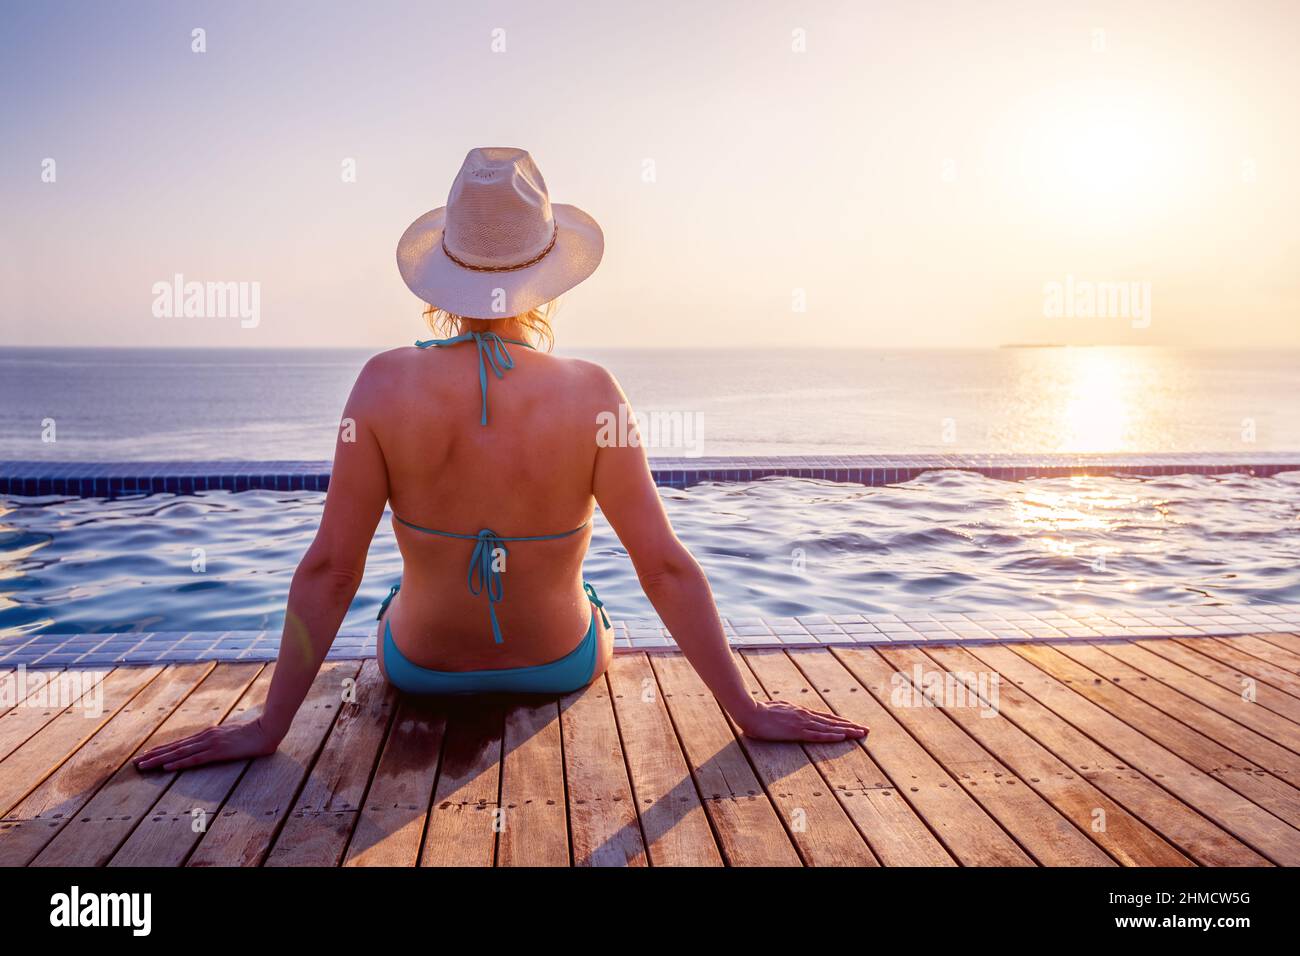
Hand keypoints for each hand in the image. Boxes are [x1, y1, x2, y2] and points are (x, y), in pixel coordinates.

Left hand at [134, 719, 280, 771]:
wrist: (268, 728)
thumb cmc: (253, 733)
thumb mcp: (233, 736)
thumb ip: (220, 740)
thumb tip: (211, 746)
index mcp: (208, 734)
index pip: (180, 744)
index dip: (162, 750)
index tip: (146, 755)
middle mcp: (205, 737)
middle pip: (175, 748)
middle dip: (154, 756)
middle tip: (135, 763)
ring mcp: (211, 743)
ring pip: (180, 753)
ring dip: (160, 760)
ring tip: (144, 766)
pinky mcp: (219, 751)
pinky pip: (195, 759)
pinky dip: (179, 763)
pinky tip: (167, 768)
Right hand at [737, 700, 867, 741]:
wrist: (749, 711)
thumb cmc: (759, 712)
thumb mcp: (777, 710)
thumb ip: (786, 712)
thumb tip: (790, 713)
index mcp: (801, 712)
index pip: (826, 718)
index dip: (840, 722)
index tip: (853, 725)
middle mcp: (805, 716)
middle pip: (832, 722)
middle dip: (850, 726)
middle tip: (866, 730)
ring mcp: (802, 723)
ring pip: (829, 728)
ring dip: (847, 731)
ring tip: (861, 734)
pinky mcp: (796, 731)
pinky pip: (818, 735)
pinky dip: (831, 736)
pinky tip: (842, 737)